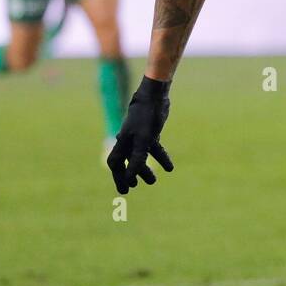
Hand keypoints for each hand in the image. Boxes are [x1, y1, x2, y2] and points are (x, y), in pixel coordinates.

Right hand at [107, 76, 173, 193]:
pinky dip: (160, 157)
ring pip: (141, 156)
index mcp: (123, 142)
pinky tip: (169, 168)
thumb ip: (137, 159)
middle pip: (127, 161)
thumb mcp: (144, 141)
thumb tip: (130, 178)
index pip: (116, 163)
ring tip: (154, 181)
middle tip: (135, 186)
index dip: (119, 177)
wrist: (155, 97)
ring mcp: (139, 135)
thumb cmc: (146, 117)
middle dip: (131, 174)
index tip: (125, 189)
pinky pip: (154, 148)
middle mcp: (128, 140)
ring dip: (146, 168)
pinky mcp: (151, 131)